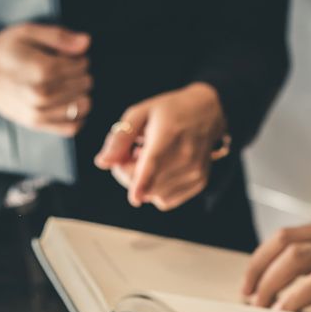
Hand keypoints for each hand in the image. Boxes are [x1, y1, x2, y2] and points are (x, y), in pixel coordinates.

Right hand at [0, 22, 91, 136]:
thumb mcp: (28, 32)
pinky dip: (77, 116)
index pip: (81, 66)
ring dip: (81, 94)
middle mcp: (42, 93)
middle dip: (80, 75)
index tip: (68, 57)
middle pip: (84, 85)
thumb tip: (86, 42)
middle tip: (65, 71)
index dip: (79, 59)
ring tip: (67, 86)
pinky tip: (69, 104)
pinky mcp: (37, 124)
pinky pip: (72, 127)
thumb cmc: (4, 51)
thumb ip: (58, 36)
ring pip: (83, 105)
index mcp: (42, 69)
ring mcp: (39, 111)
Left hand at [94, 83, 226, 210]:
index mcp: (168, 135)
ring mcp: (194, 172)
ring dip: (143, 184)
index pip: (154, 163)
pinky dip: (156, 191)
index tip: (135, 197)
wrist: (208, 111)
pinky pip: (166, 200)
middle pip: (147, 185)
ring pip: (155, 196)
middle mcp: (185, 156)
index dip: (142, 183)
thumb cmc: (170, 111)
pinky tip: (160, 171)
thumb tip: (102, 162)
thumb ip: (119, 138)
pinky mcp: (199, 182)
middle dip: (128, 175)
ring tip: (149, 159)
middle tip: (130, 155)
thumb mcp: (140, 113)